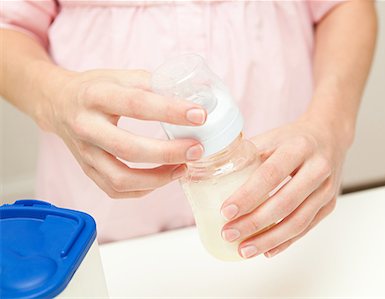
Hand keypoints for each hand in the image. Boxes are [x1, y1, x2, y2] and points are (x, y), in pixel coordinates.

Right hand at [40, 69, 205, 197]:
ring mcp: (84, 152)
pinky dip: (142, 189)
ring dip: (158, 178)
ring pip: (121, 178)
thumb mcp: (121, 76)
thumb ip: (154, 84)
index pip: (137, 104)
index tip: (200, 116)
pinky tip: (161, 178)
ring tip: (183, 167)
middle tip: (196, 149)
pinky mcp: (86, 169)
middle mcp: (86, 126)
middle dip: (169, 152)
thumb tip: (193, 94)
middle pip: (129, 148)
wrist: (58, 102)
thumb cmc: (95, 88)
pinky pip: (115, 189)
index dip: (171, 111)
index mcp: (96, 95)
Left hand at [220, 114, 350, 257]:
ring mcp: (326, 189)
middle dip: (254, 223)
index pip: (270, 174)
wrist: (330, 136)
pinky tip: (266, 250)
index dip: (248, 195)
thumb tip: (212, 171)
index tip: (226, 211)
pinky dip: (285, 242)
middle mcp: (317, 168)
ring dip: (269, 239)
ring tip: (244, 249)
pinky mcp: (329, 205)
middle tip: (229, 233)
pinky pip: (306, 228)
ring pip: (298, 221)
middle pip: (285, 202)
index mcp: (299, 147)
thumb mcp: (271, 137)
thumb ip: (246, 154)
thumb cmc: (294, 138)